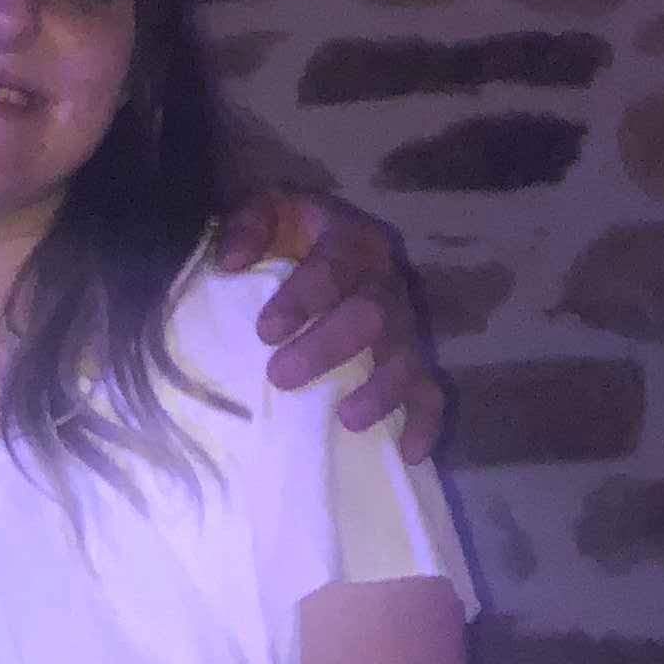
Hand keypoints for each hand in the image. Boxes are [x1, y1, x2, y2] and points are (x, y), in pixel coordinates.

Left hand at [213, 191, 445, 462]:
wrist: (319, 240)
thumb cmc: (289, 232)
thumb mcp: (266, 210)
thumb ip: (247, 225)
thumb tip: (231, 262)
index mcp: (353, 241)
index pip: (334, 267)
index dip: (303, 299)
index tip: (264, 331)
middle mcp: (386, 280)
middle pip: (373, 314)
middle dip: (329, 348)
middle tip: (281, 376)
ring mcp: (406, 323)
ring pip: (407, 356)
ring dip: (381, 391)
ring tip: (346, 419)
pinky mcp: (415, 358)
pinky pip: (431, 390)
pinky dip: (424, 422)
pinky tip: (409, 453)